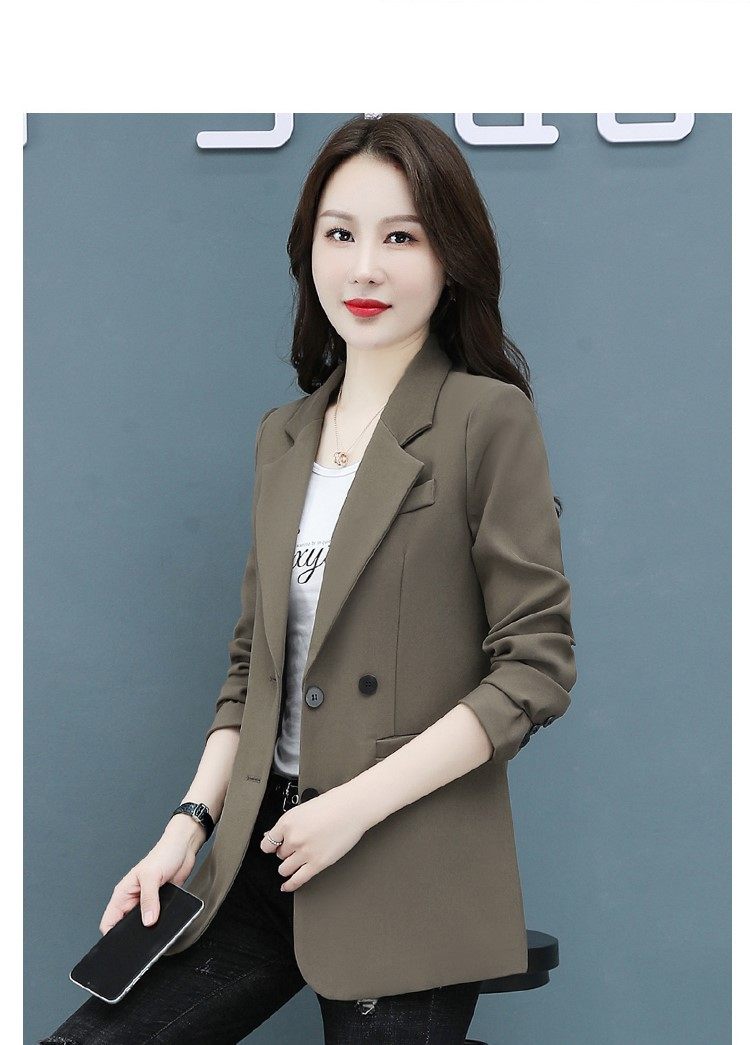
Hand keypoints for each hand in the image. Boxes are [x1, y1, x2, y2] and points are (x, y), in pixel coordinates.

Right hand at [99, 818, 203, 933]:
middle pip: (126, 926)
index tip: (120, 945)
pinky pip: (157, 919)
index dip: (111, 936)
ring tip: (155, 934)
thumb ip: (149, 900)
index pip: (109, 921)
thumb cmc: (164, 853)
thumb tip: (147, 921)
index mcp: (123, 893)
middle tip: (140, 943)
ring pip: (143, 924)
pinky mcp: (161, 903)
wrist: (184, 847)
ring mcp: (147, 902)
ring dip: (149, 929)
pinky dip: (160, 924)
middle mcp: (133, 899)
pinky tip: (166, 926)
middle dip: (132, 935)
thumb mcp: (152, 876)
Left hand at [259, 785, 367, 892]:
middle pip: (279, 855)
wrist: (352, 808)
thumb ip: (287, 825)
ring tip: (295, 862)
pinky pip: (297, 880)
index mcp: (287, 822)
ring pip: (285, 869)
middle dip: (286, 852)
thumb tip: (273, 835)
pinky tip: (287, 886)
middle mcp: (293, 838)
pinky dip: (290, 885)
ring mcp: (304, 853)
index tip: (272, 848)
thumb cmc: (332, 805)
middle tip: (296, 848)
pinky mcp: (317, 864)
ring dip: (288, 867)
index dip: (271, 846)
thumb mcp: (303, 810)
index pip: (267, 843)